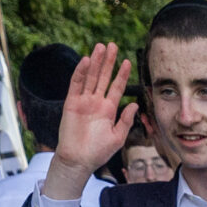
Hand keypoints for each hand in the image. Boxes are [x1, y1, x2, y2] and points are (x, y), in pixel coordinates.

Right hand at [48, 45, 142, 192]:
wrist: (79, 160)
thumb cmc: (98, 152)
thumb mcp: (117, 137)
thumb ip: (125, 120)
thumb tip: (135, 105)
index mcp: (108, 110)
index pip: (116, 88)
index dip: (122, 75)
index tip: (127, 61)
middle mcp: (96, 102)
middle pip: (103, 77)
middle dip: (108, 62)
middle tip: (113, 45)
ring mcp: (83, 101)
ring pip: (90, 77)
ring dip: (95, 62)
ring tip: (101, 47)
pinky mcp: (71, 103)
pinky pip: (76, 84)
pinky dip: (81, 72)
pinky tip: (87, 61)